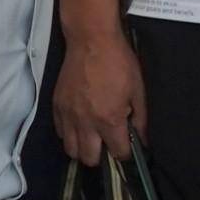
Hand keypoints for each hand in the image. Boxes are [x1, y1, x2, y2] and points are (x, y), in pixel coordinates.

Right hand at [52, 22, 146, 165]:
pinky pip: (60, 133)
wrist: (91, 40)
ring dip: (82, 148)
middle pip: (89, 159)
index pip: (118, 153)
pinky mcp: (57, 106)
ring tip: (92, 137)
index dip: (125, 153)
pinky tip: (79, 124)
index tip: (126, 148)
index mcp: (109, 119)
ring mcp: (68, 115)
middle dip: (101, 157)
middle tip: (107, 144)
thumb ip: (141, 119)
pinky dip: (69, 134)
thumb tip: (143, 140)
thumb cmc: (118, 62)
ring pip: (71, 150)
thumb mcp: (138, 90)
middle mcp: (86, 122)